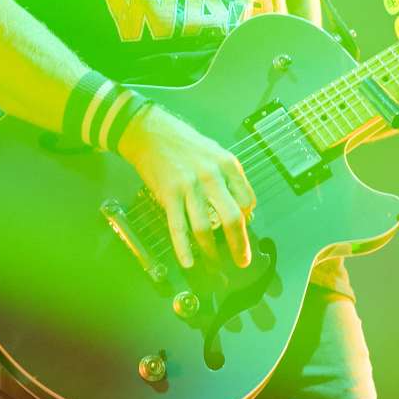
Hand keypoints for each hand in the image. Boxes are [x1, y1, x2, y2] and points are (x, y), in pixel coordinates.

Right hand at [117, 103, 255, 270]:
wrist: (150, 133)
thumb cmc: (185, 144)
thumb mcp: (216, 153)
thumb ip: (230, 179)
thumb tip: (243, 208)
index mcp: (227, 164)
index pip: (248, 200)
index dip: (248, 218)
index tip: (243, 228)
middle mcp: (211, 176)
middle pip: (232, 217)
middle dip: (238, 245)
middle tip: (241, 261)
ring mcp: (189, 186)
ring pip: (205, 227)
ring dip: (211, 252)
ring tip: (215, 265)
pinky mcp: (168, 195)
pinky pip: (178, 227)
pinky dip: (184, 248)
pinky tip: (189, 262)